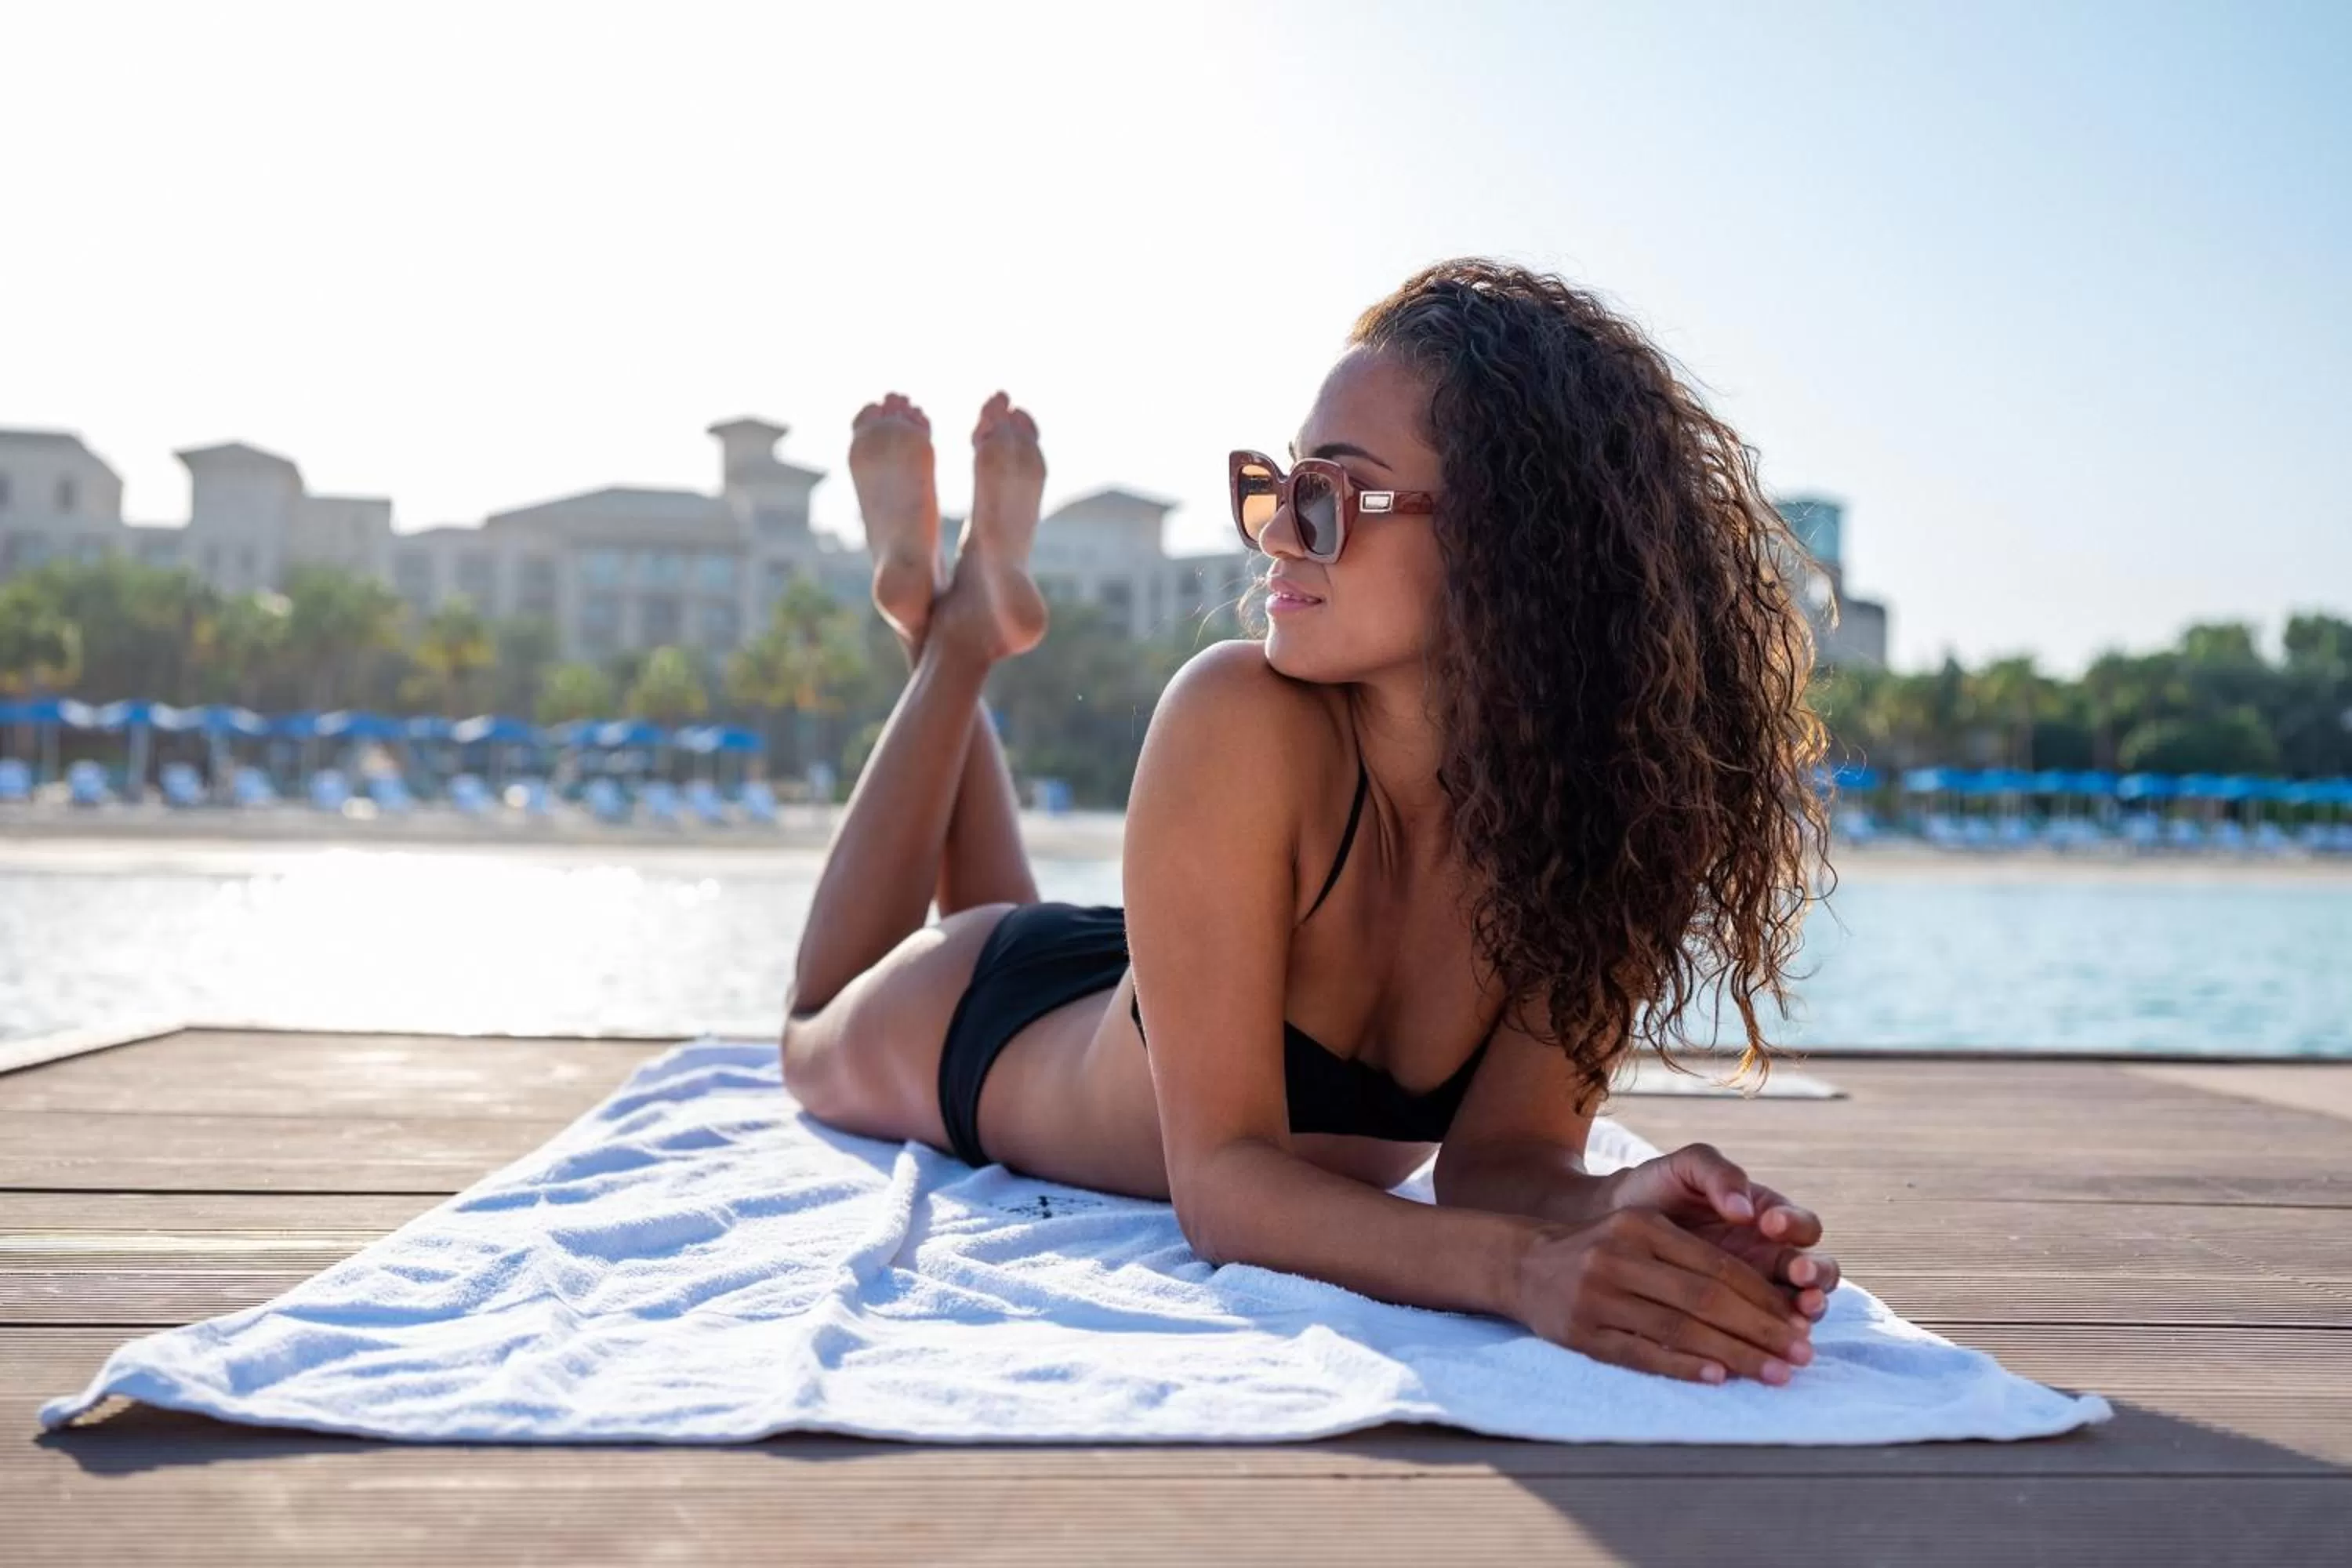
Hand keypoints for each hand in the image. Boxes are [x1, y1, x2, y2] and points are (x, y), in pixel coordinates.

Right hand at [1509, 1207, 1815, 1385]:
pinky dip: (1683, 1366)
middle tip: (1802, 1356)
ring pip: (1680, 1329)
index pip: (1717, 1265)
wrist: (1523, 1263)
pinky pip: (1641, 1352)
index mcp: (1643, 1225)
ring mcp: (1598, 1294)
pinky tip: (1717, 1377)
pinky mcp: (1581, 1331)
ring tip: (1775, 1375)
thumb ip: (1693, 1257)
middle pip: (1706, 1298)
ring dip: (1735, 1355)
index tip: (1800, 1325)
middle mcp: (1620, 1255)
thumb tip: (1766, 1305)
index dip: (1764, 1298)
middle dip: (1761, 1330)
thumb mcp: (1641, 1231)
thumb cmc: (1600, 1250)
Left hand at [1605, 1143, 1839, 1320]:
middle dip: (1815, 1277)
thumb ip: (1716, 1173)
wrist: (1609, 1224)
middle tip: (1801, 1278)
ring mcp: (1757, 1291)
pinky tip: (1759, 1343)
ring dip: (1806, 1312)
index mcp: (1768, 1217)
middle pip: (1818, 1273)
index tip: (1769, 1224)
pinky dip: (1766, 1339)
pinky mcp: (1733, 1320)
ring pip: (1801, 1307)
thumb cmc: (1653, 1190)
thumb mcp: (1683, 1169)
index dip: (1794, 1225)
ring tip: (1799, 1316)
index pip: (1802, 1226)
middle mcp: (1771, 1256)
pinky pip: (1761, 1334)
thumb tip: (1746, 1209)